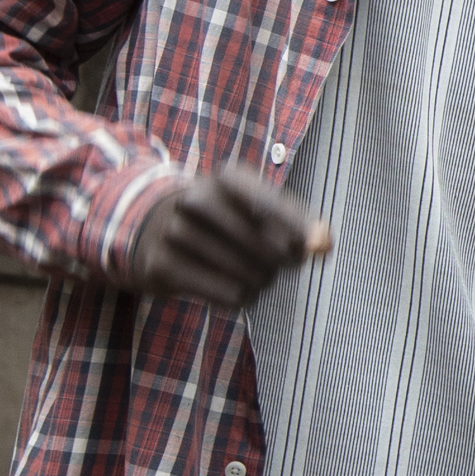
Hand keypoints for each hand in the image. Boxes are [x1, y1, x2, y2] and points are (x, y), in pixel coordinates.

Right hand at [128, 167, 328, 308]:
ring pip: (252, 276)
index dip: (304, 232)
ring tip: (251, 272)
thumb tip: (325, 244)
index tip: (321, 246)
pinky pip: (229, 296)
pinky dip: (242, 297)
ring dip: (262, 282)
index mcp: (228, 177)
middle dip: (285, 263)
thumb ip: (299, 223)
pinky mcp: (161, 266)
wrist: (149, 228)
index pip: (277, 208)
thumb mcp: (258, 207)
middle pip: (272, 250)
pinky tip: (232, 286)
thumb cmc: (224, 218)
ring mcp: (174, 232)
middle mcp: (197, 199)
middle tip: (280, 263)